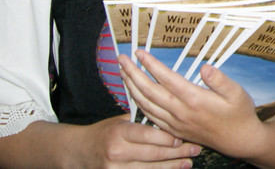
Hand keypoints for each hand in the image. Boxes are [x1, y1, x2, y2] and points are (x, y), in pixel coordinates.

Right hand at [75, 115, 203, 167]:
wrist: (79, 152)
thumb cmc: (105, 132)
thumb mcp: (120, 121)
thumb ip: (142, 119)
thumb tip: (169, 112)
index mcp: (119, 132)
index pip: (148, 135)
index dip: (167, 138)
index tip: (183, 137)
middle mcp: (116, 152)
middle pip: (153, 154)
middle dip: (177, 153)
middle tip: (194, 149)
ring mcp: (115, 168)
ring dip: (172, 166)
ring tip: (189, 162)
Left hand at [119, 50, 266, 158]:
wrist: (238, 141)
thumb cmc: (239, 113)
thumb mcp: (237, 93)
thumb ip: (220, 80)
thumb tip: (205, 67)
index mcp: (195, 99)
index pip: (167, 79)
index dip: (151, 65)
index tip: (140, 52)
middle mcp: (181, 112)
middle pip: (149, 91)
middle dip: (133, 73)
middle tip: (121, 59)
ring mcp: (175, 122)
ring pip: (145, 104)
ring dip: (131, 87)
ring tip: (122, 72)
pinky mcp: (174, 129)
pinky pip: (149, 116)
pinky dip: (137, 103)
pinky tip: (133, 94)